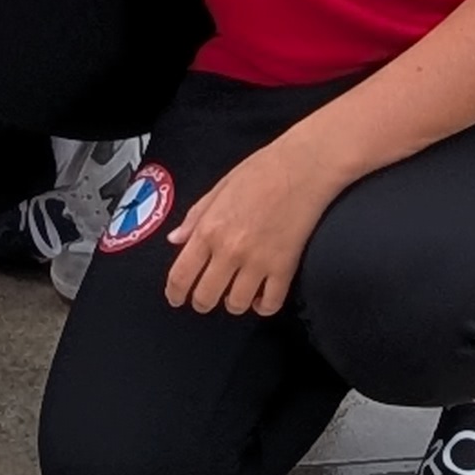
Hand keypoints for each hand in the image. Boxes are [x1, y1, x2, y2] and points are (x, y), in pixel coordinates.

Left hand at [163, 126, 344, 317]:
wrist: (301, 168)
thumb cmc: (259, 172)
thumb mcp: (218, 189)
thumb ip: (194, 217)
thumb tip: (175, 240)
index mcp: (209, 229)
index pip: (181, 274)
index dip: (174, 293)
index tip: (174, 298)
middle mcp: (229, 250)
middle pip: (206, 297)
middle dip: (201, 302)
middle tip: (203, 299)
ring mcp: (258, 262)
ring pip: (237, 305)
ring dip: (232, 304)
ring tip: (233, 294)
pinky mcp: (284, 268)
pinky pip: (271, 303)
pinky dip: (263, 307)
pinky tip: (260, 298)